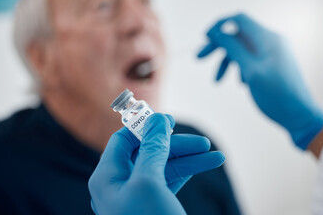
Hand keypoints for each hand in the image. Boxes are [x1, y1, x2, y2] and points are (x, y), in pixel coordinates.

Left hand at [88, 113, 224, 214]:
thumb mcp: (149, 183)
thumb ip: (152, 149)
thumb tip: (156, 119)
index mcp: (108, 178)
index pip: (124, 140)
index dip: (145, 127)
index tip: (169, 119)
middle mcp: (121, 185)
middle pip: (148, 151)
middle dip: (175, 145)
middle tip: (201, 142)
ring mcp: (139, 196)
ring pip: (164, 166)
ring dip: (188, 157)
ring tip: (214, 153)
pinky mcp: (156, 205)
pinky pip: (172, 180)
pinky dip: (190, 170)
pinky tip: (209, 163)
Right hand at [198, 13, 322, 149]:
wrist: (299, 115)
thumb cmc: (276, 95)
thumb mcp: (251, 71)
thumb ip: (233, 48)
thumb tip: (217, 33)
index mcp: (268, 39)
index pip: (239, 20)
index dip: (219, 25)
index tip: (204, 38)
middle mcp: (270, 41)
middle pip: (237, 35)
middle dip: (218, 46)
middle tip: (199, 57)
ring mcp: (271, 52)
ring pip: (241, 49)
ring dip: (226, 62)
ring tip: (216, 81)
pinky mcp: (270, 63)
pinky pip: (249, 59)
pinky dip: (238, 68)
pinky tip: (239, 84)